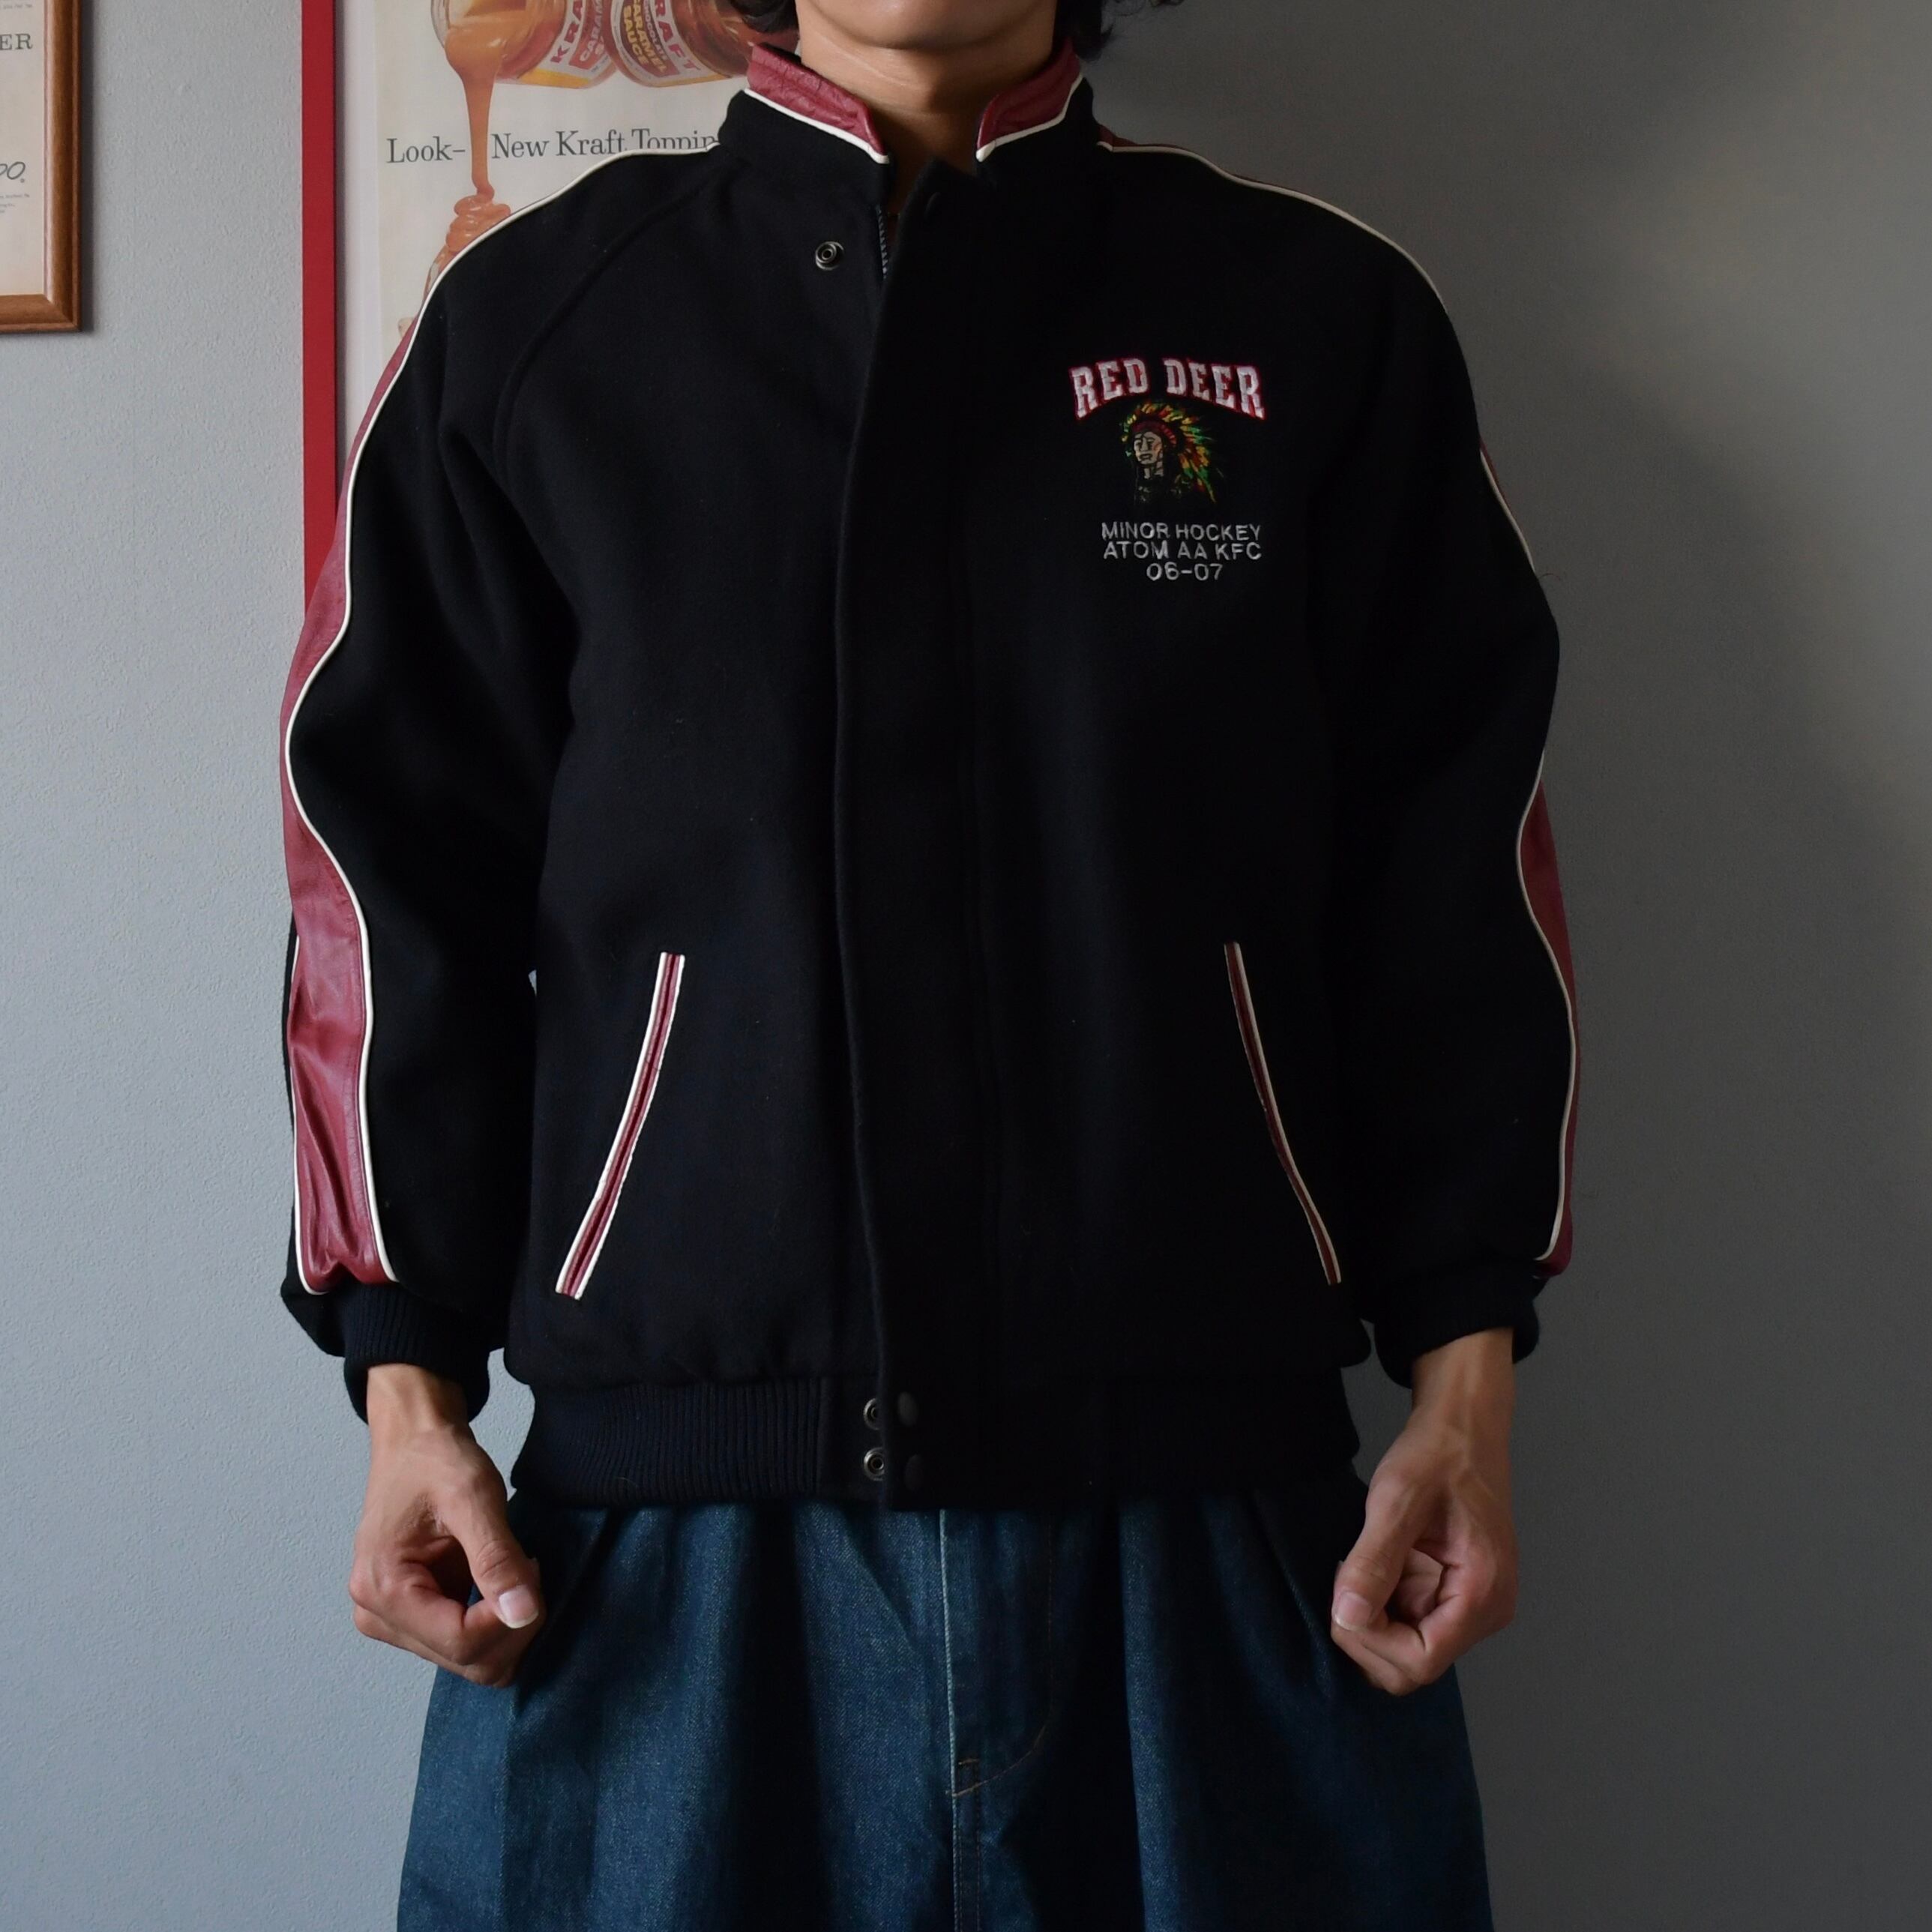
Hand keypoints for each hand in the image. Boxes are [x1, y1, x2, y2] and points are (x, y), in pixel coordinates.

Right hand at [347, 1364, 545, 1685]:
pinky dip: (494, 1619)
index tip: (533, 1570)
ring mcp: (393, 1620)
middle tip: (528, 1569)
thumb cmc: (435, 1459)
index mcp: (382, 1589)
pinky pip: (465, 1641)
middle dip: (512, 1626)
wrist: (415, 1440)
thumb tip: (523, 1615)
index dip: (511, 1621)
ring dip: (505, 1624)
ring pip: (469, 1660)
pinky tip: (502, 1578)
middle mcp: (377, 1615)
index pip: (460, 1642)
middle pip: (465, 1661)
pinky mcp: (412, 1616)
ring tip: (513, 1568)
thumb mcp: (473, 1497)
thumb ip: (497, 1558)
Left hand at [1329, 1328, 1517, 1694]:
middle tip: (1347, 1576)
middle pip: (1411, 1665)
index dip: (1371, 1642)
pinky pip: (1407, 1622)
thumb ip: (1374, 1561)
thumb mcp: (1397, 1499)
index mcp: (1482, 1594)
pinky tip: (1373, 1565)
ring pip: (1405, 1648)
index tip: (1344, 1596)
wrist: (1463, 1426)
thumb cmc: (1438, 1454)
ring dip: (1371, 1618)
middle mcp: (1483, 1613)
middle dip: (1367, 1632)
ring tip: (1360, 1564)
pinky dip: (1380, 1604)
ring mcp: (1468, 1606)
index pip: (1420, 1662)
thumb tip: (1346, 1617)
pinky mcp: (1451, 1595)